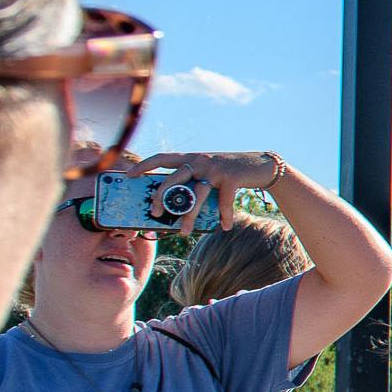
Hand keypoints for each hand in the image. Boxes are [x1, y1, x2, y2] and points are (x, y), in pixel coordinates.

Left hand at [135, 149, 281, 218]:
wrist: (262, 166)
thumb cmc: (230, 174)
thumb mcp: (209, 174)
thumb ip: (193, 183)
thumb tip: (173, 206)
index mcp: (191, 159)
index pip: (162, 158)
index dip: (144, 165)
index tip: (129, 175)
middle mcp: (200, 161)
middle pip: (173, 179)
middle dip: (160, 197)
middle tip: (152, 213)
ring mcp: (215, 169)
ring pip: (195, 195)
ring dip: (189, 217)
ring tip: (184, 233)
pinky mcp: (231, 177)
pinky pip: (223, 201)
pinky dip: (224, 216)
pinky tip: (225, 226)